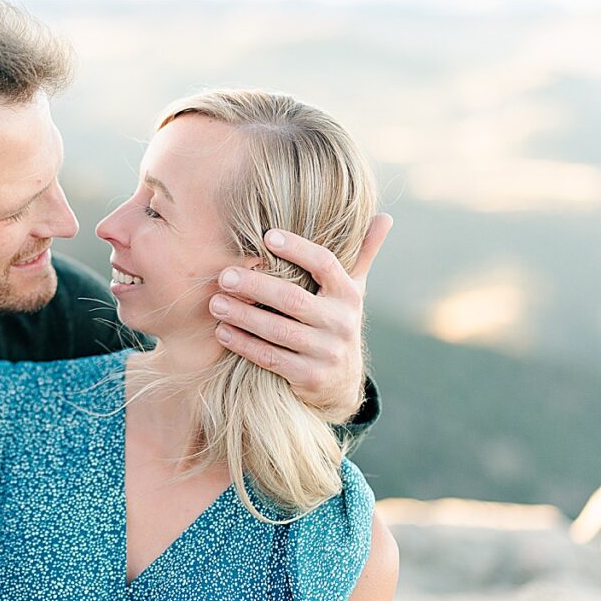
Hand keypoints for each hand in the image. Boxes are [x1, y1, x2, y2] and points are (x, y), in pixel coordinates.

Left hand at [209, 213, 392, 422]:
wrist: (341, 383)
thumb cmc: (336, 322)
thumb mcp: (353, 290)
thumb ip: (363, 254)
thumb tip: (385, 217)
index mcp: (349, 294)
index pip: (325, 264)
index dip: (298, 249)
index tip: (266, 236)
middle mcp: (341, 322)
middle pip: (293, 300)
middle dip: (255, 287)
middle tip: (224, 276)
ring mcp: (327, 352)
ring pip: (278, 331)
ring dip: (243, 317)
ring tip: (215, 303)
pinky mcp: (310, 377)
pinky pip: (270, 358)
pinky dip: (244, 344)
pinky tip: (222, 331)